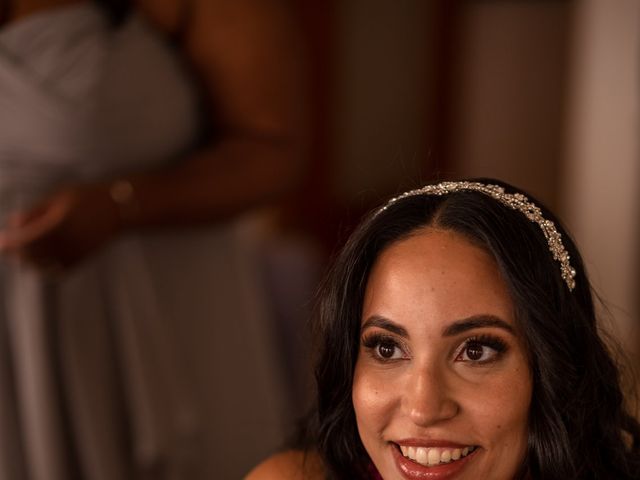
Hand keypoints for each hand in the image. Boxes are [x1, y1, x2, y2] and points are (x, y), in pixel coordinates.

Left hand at [0, 183, 121, 271]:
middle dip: (16, 253)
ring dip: (29, 262)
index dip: (10, 243)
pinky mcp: (81, 260)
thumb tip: (12, 223)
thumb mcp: (59, 197)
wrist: (117, 210)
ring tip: (22, 255)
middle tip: (8, 248)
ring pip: (42, 267)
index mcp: (57, 226)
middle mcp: (65, 244)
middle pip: (31, 256)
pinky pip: (57, 271)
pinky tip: (41, 262)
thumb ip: (35, 212)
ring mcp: (74, 254)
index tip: (0, 242)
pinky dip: (46, 269)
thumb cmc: (87, 198)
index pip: (25, 241)